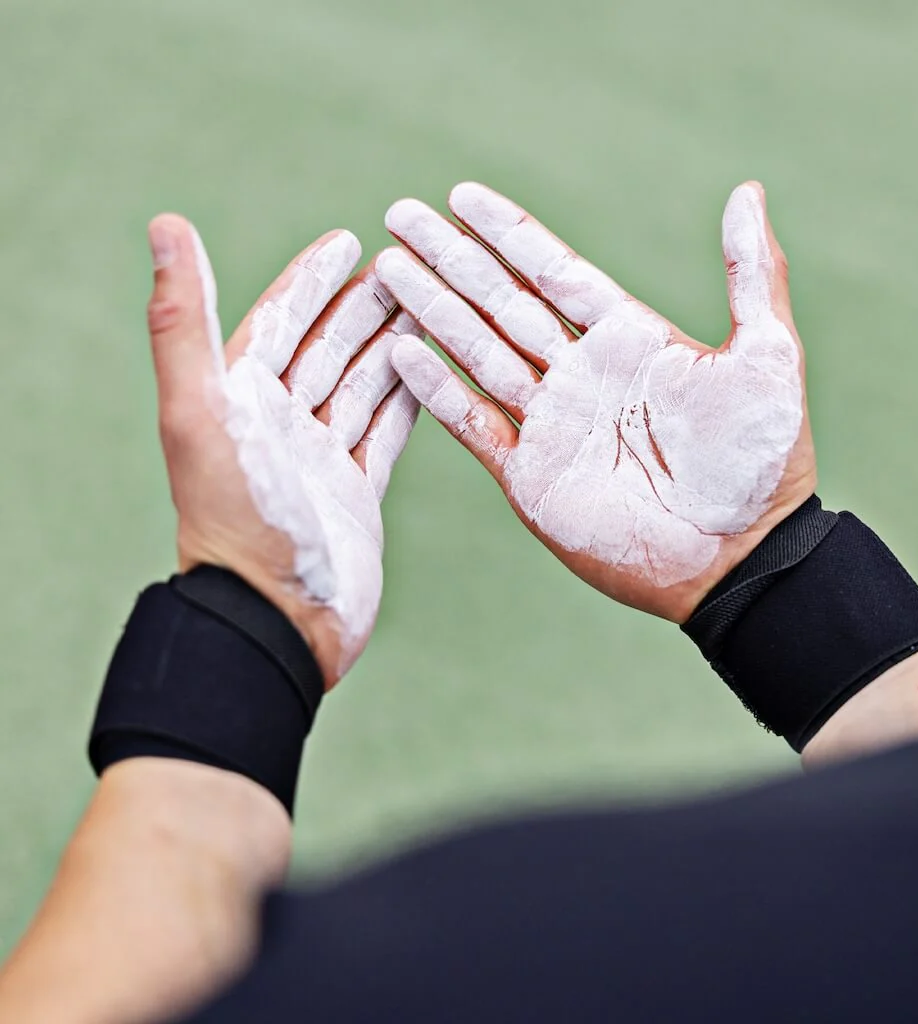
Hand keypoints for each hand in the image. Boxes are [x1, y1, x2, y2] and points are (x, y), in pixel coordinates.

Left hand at [146, 216, 418, 684]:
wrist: (280, 617)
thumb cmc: (239, 518)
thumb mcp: (203, 410)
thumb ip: (184, 322)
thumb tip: (166, 225)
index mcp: (240, 399)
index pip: (280, 321)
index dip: (310, 279)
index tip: (346, 240)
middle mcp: (279, 425)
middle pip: (327, 348)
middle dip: (363, 306)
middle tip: (405, 267)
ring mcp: (320, 459)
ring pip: (361, 386)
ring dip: (390, 346)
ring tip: (426, 311)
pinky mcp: (355, 492)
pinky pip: (385, 433)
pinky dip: (407, 401)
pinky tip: (429, 374)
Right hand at [375, 182, 813, 623]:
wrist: (741, 558)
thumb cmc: (762, 462)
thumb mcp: (768, 356)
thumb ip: (752, 273)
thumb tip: (748, 189)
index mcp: (627, 338)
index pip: (553, 271)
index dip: (507, 233)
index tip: (461, 197)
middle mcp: (580, 373)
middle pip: (501, 302)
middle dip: (451, 260)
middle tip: (400, 216)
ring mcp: (552, 424)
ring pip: (478, 353)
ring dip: (433, 311)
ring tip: (390, 270)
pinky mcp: (531, 476)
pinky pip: (474, 424)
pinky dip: (438, 392)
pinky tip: (403, 354)